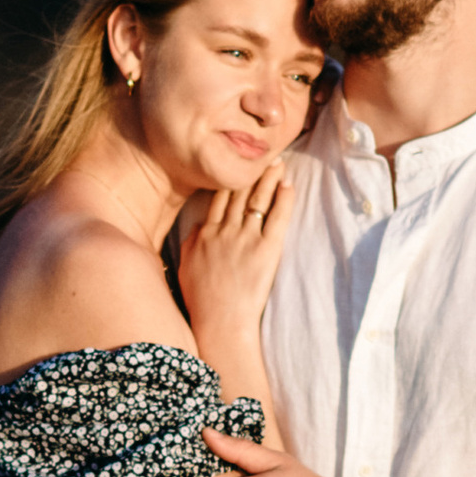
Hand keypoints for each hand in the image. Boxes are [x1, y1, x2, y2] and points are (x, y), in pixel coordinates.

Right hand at [175, 162, 295, 354]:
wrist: (219, 321)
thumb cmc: (201, 301)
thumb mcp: (186, 267)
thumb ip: (190, 242)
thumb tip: (198, 226)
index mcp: (205, 233)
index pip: (219, 198)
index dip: (231, 180)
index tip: (239, 167)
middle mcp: (224, 230)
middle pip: (240, 193)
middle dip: (252, 172)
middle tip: (264, 155)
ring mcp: (246, 238)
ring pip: (258, 199)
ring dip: (269, 178)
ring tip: (278, 163)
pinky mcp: (266, 249)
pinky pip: (278, 217)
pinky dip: (284, 199)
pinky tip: (289, 185)